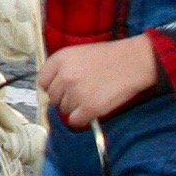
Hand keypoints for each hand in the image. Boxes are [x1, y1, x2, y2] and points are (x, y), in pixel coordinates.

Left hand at [38, 36, 160, 127]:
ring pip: (64, 110)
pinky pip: (75, 121)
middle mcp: (64, 75)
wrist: (134, 62)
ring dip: (76, 108)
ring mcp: (76, 92)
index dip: (52, 87)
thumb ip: (62, 69)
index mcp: (60, 58)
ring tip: (92, 97)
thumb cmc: (109, 57)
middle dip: (65, 98)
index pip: (42, 81)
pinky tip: (93, 110)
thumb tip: (53, 90)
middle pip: (53, 98)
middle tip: (82, 94)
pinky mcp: (89, 107)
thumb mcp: (79, 53)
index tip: (62, 89)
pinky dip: (83, 119)